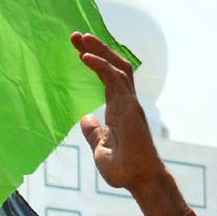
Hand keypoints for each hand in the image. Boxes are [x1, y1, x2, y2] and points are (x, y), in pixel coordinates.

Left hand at [74, 33, 186, 215]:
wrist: (139, 179)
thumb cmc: (123, 169)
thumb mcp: (100, 148)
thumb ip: (94, 132)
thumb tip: (85, 118)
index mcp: (119, 109)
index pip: (108, 78)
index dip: (96, 62)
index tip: (79, 50)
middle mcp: (126, 101)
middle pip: (114, 65)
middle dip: (97, 48)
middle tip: (77, 36)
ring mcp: (130, 102)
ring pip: (117, 66)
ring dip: (99, 49)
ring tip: (81, 37)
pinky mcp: (130, 107)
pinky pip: (115, 79)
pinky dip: (101, 65)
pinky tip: (85, 56)